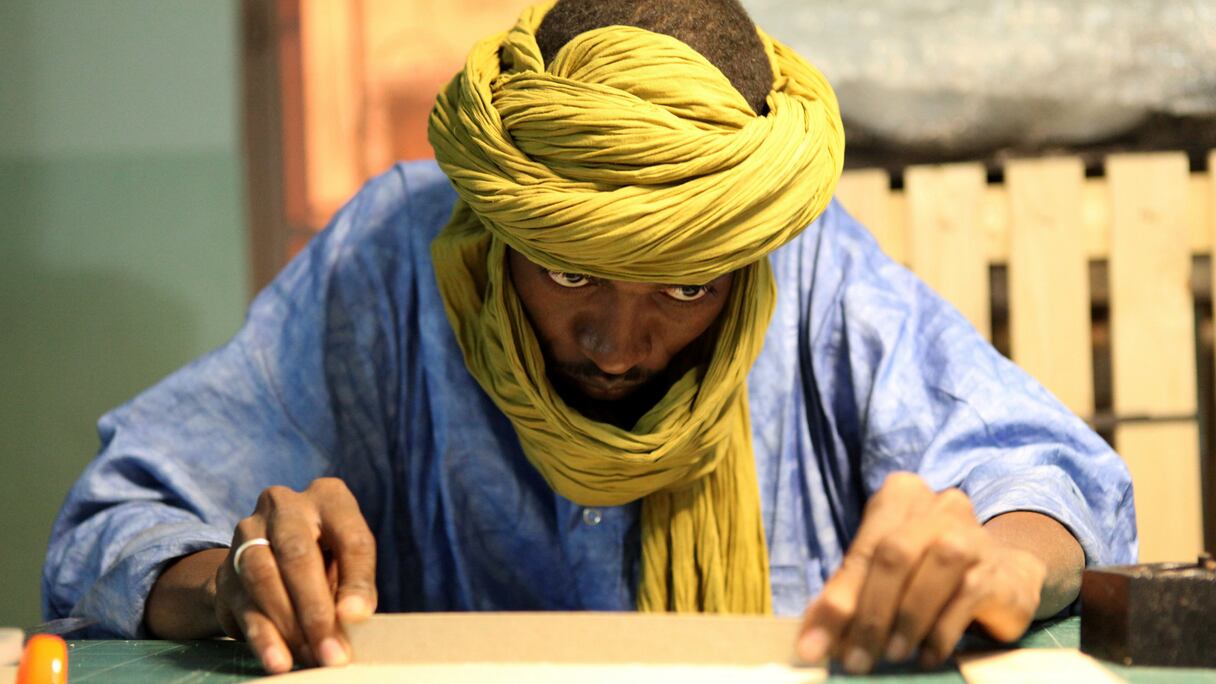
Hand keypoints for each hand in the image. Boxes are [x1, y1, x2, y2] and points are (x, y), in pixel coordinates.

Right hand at [215, 478, 377, 673]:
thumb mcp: (347, 562)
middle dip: (315, 609)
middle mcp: (284, 505)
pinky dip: (262, 635)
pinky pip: (243, 603)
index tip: (357, 618)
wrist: (269, 556)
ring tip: (309, 657)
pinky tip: (278, 659)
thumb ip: (353, 585)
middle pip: (297, 554)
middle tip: (331, 652)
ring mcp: (248, 532)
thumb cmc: (327, 557)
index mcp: (328, 497)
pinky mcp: (225, 568)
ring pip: (263, 577)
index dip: (356, 581)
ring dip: (287, 625)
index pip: (350, 538)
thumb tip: (352, 617)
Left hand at [796, 472, 1045, 672]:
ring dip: (907, 620)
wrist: (1003, 575)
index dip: (837, 599)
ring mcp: (975, 534)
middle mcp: (939, 506)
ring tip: (891, 655)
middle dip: (870, 612)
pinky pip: (967, 597)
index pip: (862, 550)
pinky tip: (926, 656)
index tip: (813, 647)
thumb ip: (849, 596)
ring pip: (936, 569)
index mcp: (901, 497)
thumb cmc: (927, 571)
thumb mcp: (883, 574)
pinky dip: (940, 632)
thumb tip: (812, 642)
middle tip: (854, 659)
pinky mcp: (999, 569)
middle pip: (895, 554)